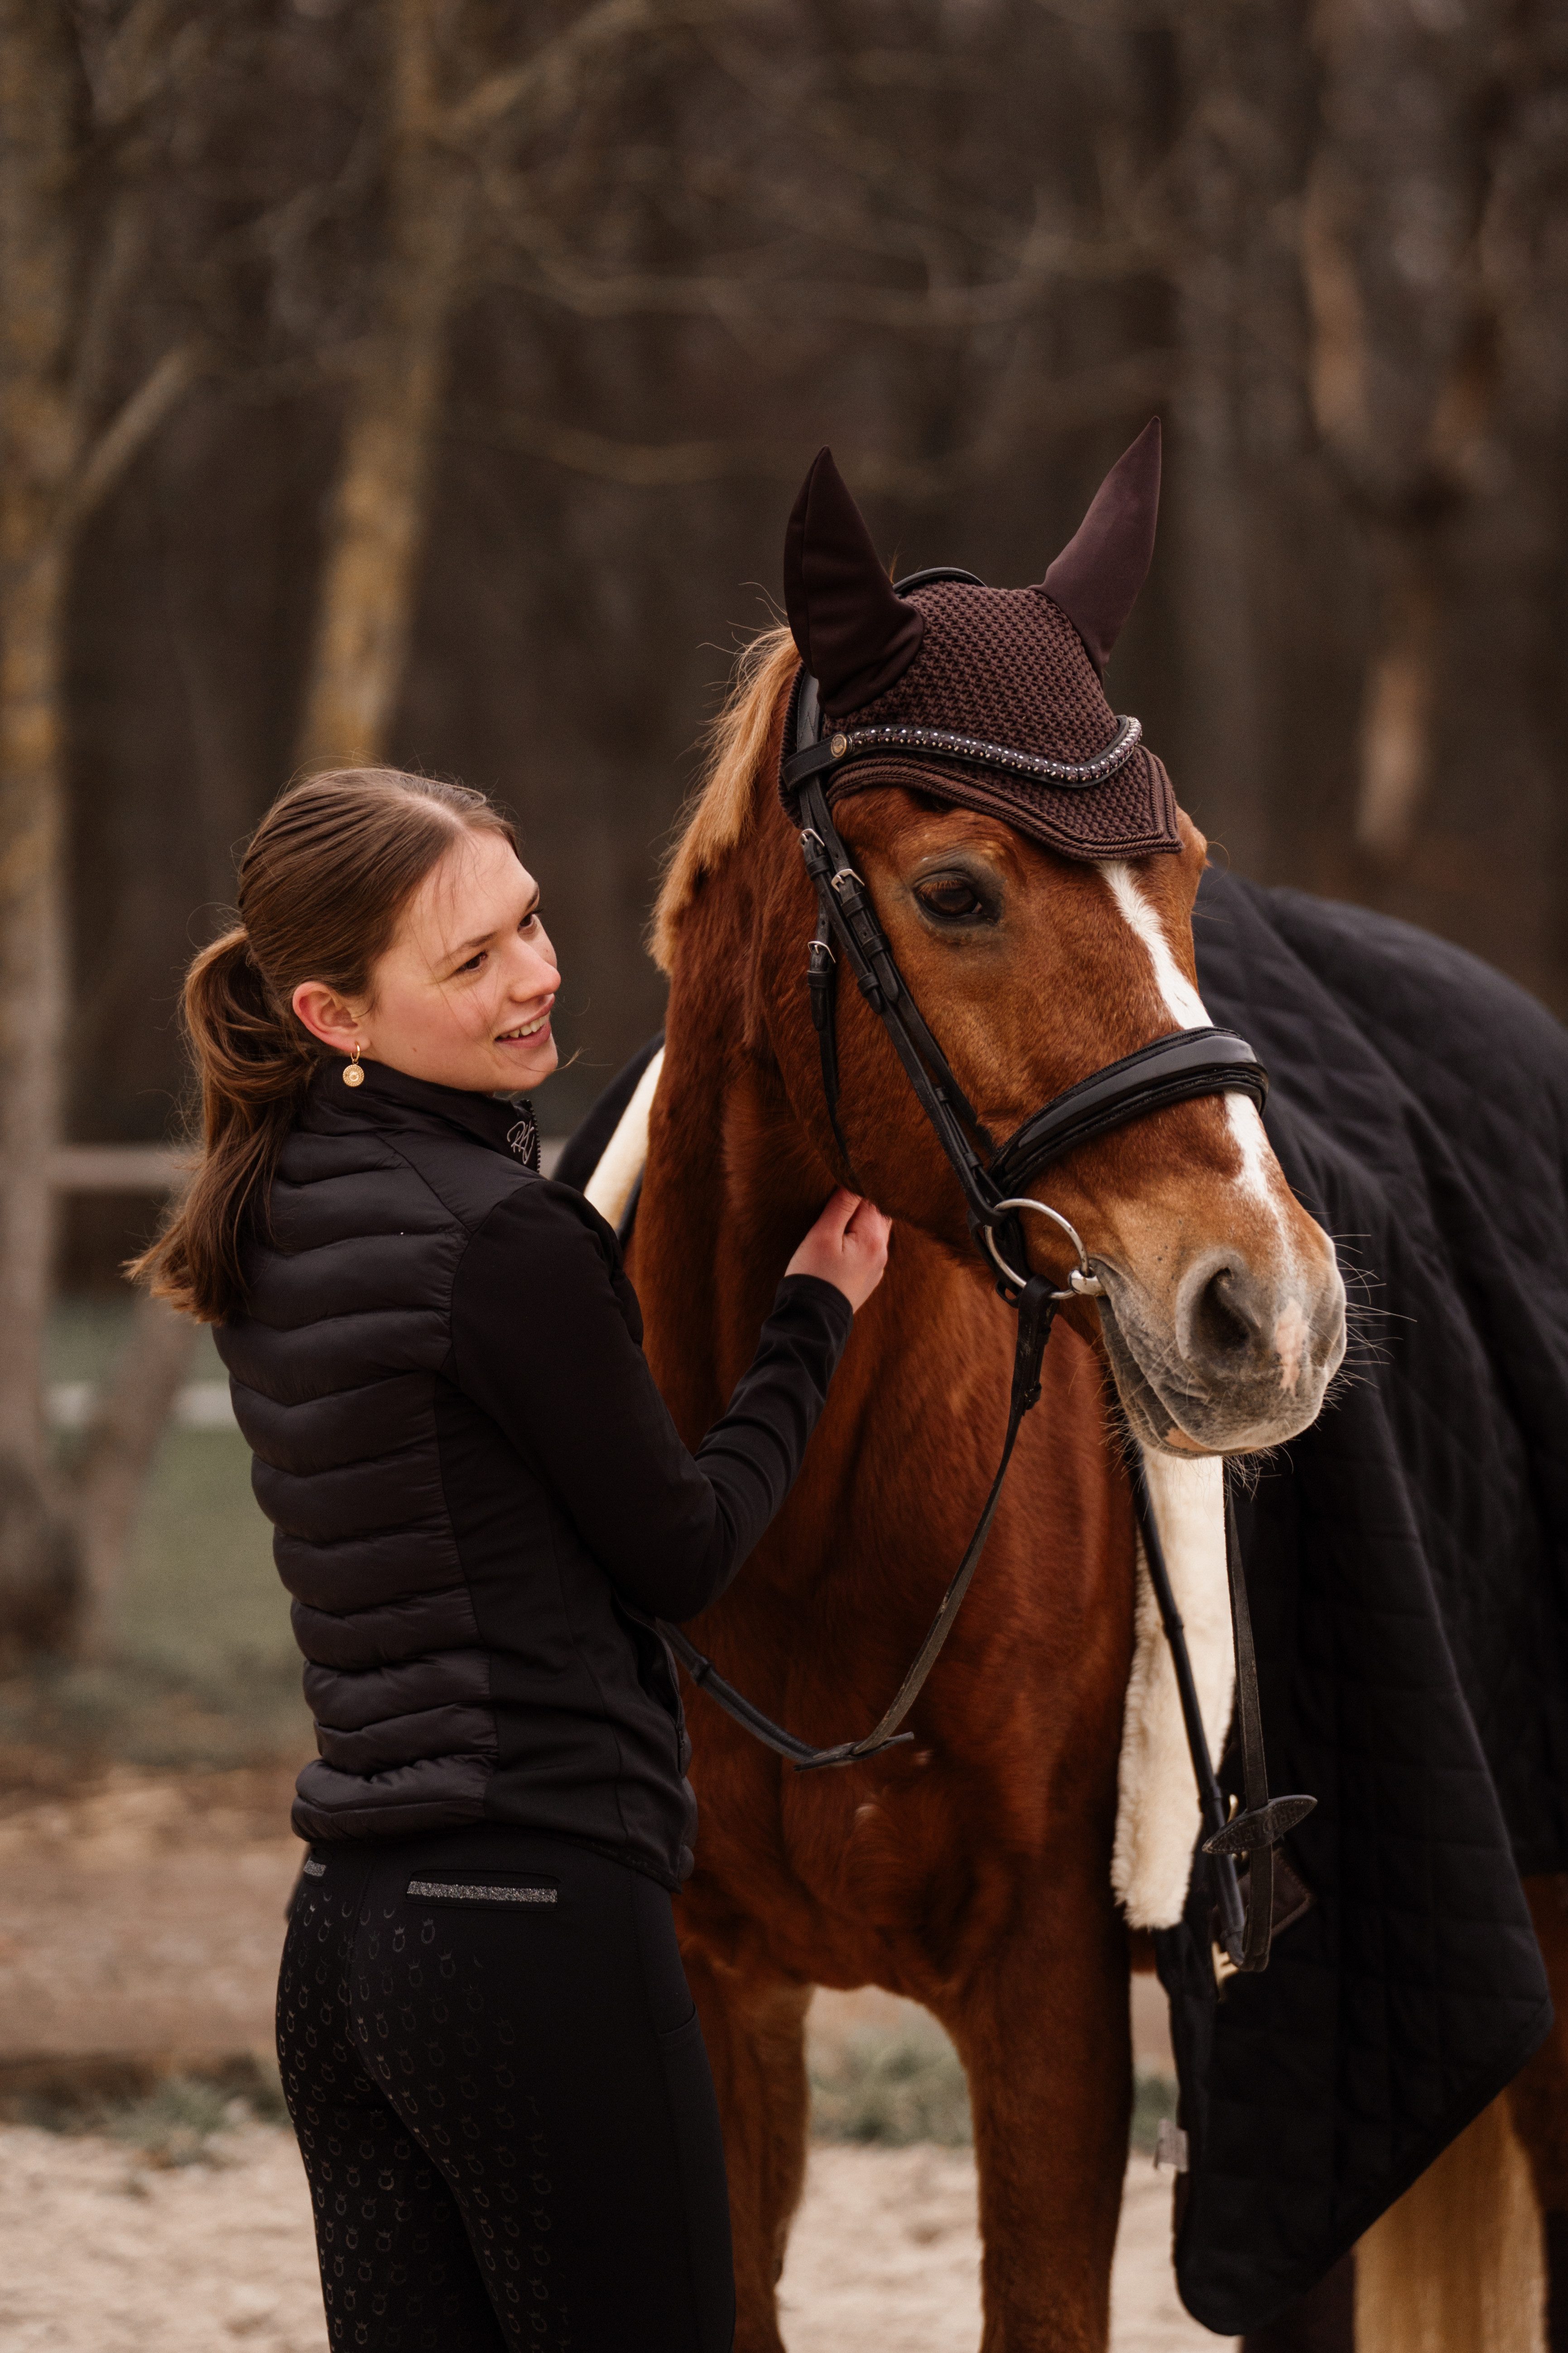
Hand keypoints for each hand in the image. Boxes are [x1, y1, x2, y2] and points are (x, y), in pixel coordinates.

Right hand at [785, 1188, 891, 1312]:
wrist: (812, 1320)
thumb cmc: (813, 1275)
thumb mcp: (822, 1235)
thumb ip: (841, 1206)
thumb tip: (854, 1180)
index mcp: (873, 1237)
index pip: (871, 1197)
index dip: (856, 1185)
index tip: (842, 1177)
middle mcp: (881, 1251)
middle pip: (878, 1213)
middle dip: (863, 1201)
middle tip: (842, 1192)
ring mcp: (877, 1267)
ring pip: (875, 1231)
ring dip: (862, 1220)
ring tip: (842, 1213)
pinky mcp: (868, 1278)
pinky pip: (869, 1249)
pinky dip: (860, 1239)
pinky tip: (845, 1240)